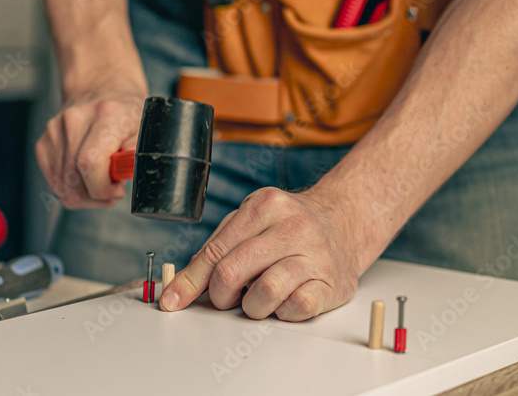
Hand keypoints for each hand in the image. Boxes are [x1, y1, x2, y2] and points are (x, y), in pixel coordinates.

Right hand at [35, 84, 145, 208]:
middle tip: (112, 188)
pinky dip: (72, 188)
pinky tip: (86, 176)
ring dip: (85, 195)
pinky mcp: (43, 142)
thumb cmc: (128, 112)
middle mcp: (75, 120)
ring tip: (101, 180)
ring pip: (63, 188)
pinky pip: (55, 183)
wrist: (102, 88)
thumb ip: (135, 160)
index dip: (103, 188)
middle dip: (96, 196)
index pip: (90, 162)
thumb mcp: (145, 132)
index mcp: (106, 115)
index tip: (117, 190)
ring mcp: (54, 130)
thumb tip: (118, 185)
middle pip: (74, 181)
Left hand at [159, 186, 379, 320]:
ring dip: (252, 306)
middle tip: (227, 298)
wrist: (344, 223)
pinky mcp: (332, 283)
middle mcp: (293, 226)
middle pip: (233, 271)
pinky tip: (284, 300)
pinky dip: (283, 311)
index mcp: (265, 205)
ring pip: (265, 292)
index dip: (191, 282)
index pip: (216, 252)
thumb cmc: (288, 227)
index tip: (173, 302)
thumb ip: (215, 251)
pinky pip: (297, 308)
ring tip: (257, 298)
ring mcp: (316, 254)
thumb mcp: (249, 223)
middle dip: (221, 295)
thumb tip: (180, 288)